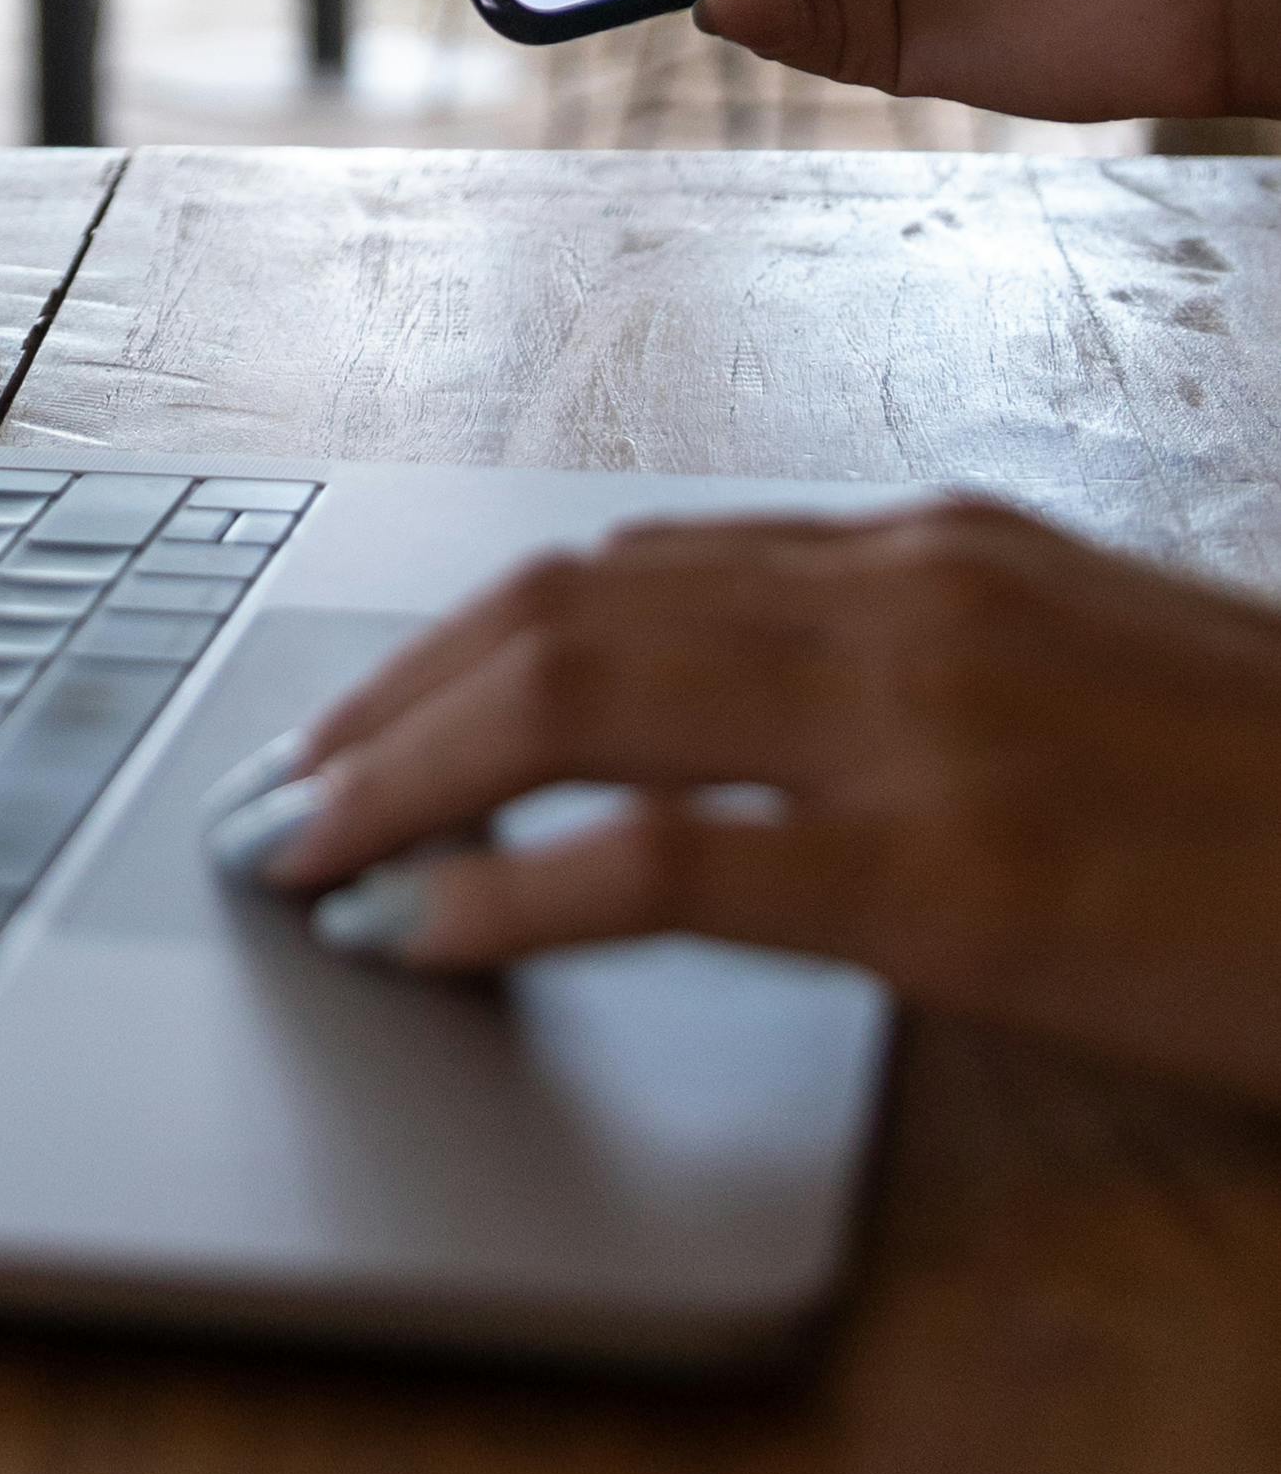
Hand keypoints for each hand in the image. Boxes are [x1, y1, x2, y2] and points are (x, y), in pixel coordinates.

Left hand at [220, 501, 1280, 1106]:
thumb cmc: (1272, 789)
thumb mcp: (1075, 675)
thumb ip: (910, 668)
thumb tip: (738, 725)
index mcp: (928, 544)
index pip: (630, 560)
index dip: (470, 636)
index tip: (373, 706)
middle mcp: (900, 596)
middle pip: (567, 607)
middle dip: (396, 697)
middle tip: (290, 783)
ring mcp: (918, 728)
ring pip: (577, 695)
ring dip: (406, 774)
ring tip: (308, 846)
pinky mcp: (947, 877)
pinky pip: (664, 862)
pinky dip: (509, 888)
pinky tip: (424, 929)